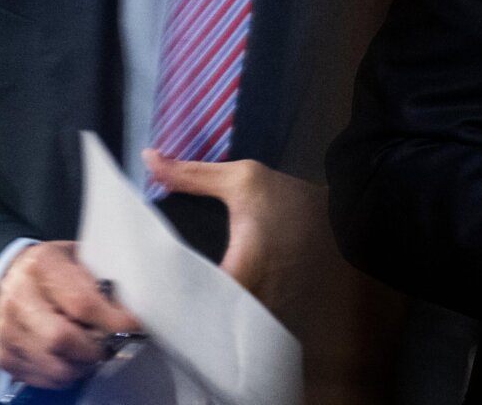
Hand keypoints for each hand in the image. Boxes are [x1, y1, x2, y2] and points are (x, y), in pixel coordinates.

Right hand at [0, 240, 140, 388]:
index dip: (112, 320)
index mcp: (43, 266)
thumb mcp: (78, 258)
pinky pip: (42, 379)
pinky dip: (64, 375)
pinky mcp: (4, 355)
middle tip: (109, 344)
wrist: (10, 276)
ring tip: (90, 352)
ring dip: (81, 365)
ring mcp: (7, 330)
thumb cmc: (53, 268)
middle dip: (94, 348)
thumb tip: (127, 312)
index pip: (81, 303)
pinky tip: (70, 357)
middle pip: (62, 339)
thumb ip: (101, 281)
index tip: (132, 326)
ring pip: (54, 366)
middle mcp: (19, 299)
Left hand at [142, 150, 330, 313]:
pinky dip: (220, 312)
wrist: (341, 217)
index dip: (162, 296)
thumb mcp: (243, 179)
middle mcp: (256, 300)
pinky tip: (205, 297)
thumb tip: (148, 159)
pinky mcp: (275, 313)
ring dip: (199, 310)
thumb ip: (192, 175)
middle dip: (176, 305)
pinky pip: (238, 320)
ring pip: (220, 322)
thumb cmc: (292, 199)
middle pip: (202, 316)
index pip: (190, 298)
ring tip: (172, 294)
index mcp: (243, 270)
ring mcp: (268, 311)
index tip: (139, 289)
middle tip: (149, 291)